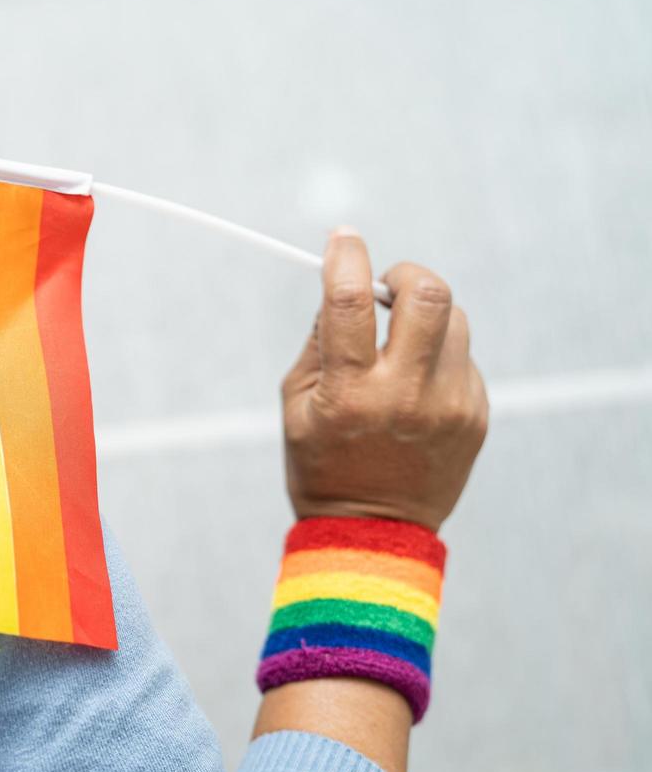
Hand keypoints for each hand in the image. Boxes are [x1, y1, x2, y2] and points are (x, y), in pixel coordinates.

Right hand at [281, 227, 488, 531]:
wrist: (373, 533)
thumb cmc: (321, 464)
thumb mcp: (296, 405)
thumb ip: (319, 343)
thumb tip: (342, 288)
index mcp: (350, 393)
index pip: (348, 302)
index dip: (346, 256)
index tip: (343, 237)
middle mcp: (405, 395)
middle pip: (428, 295)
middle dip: (405, 274)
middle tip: (387, 285)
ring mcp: (450, 406)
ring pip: (453, 322)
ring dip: (422, 319)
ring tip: (399, 347)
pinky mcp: (476, 416)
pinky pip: (462, 359)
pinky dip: (437, 358)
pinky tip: (415, 391)